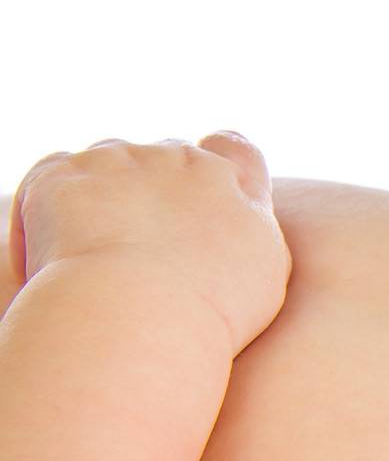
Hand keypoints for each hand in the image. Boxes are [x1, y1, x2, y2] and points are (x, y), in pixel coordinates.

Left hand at [7, 131, 292, 355]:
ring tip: (98, 253)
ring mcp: (117, 161)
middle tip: (144, 243)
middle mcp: (175, 159)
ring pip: (108, 161)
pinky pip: (53, 176)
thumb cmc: (211, 307)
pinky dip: (53, 204)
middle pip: (165, 155)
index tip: (203, 192)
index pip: (232, 147)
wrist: (138, 313)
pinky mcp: (63, 174)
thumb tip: (237, 214)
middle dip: (155, 186)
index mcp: (227, 181)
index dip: (219, 160)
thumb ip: (251, 228)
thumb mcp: (263, 268)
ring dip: (104, 193)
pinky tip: (59, 251)